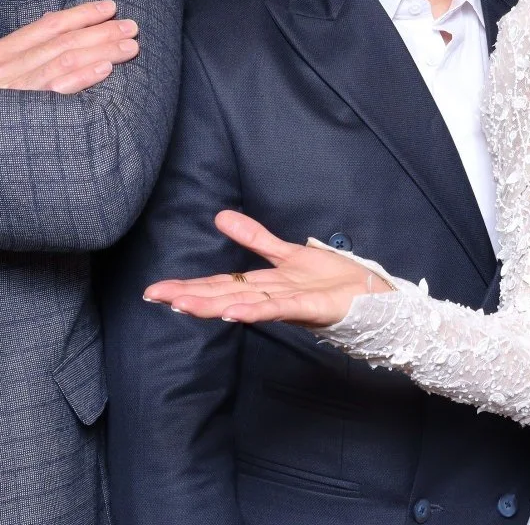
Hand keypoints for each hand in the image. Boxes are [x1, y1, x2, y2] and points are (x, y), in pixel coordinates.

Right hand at [0, 0, 138, 92]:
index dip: (82, 14)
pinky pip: (58, 92)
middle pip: (64, 41)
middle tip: (132, 26)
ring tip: (129, 46)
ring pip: (66, 61)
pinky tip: (105, 68)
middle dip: (102, 31)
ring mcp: (13, 91)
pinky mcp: (21, 116)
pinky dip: (83, 77)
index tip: (110, 7)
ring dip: (102, 50)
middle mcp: (6, 67)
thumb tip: (53, 23)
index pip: (49, 25)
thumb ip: (19, 50)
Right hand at [144, 210, 384, 326]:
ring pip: (246, 303)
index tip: (156, 290)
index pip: (220, 284)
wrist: (374, 298)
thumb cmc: (333, 280)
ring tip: (183, 305)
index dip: (189, 286)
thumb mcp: (289, 253)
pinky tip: (233, 311)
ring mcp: (291, 303)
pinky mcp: (312, 306)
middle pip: (226, 295)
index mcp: (265, 284)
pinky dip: (256, 309)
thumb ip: (255, 238)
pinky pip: (281, 306)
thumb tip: (220, 217)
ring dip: (214, 305)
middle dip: (190, 296)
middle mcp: (273, 297)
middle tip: (155, 297)